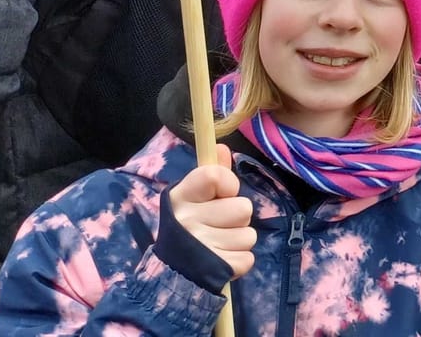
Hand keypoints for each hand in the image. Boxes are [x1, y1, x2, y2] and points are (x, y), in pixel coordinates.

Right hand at [167, 146, 255, 279]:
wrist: (171, 272)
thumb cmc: (188, 227)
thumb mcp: (194, 198)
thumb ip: (212, 173)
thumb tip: (222, 148)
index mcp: (180, 197)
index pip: (216, 176)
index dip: (228, 184)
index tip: (221, 194)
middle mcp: (186, 221)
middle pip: (244, 208)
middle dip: (236, 218)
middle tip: (217, 224)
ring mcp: (201, 247)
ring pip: (249, 235)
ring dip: (238, 240)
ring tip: (218, 243)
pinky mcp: (215, 271)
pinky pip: (247, 258)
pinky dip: (238, 260)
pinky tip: (220, 260)